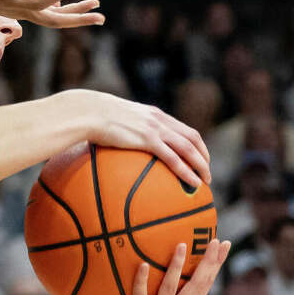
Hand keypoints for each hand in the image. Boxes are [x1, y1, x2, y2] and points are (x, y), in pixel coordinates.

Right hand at [65, 90, 211, 188]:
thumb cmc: (93, 117)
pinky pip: (173, 158)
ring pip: (188, 147)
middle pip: (192, 137)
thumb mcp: (114, 120)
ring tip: (205, 181)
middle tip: (206, 171)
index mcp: (154, 114)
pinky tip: (193, 182)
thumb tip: (116, 143)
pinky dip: (187, 170)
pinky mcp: (148, 139)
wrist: (88, 112)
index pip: (183, 128)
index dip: (195, 144)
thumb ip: (123, 130)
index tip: (199, 157)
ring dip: (201, 165)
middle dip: (203, 155)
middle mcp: (159, 120)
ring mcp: (155, 129)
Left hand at [90, 240, 228, 294]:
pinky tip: (142, 264)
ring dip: (176, 266)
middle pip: (197, 286)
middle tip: (215, 241)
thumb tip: (168, 263)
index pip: (205, 286)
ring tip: (181, 245)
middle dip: (209, 263)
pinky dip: (142, 279)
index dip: (216, 265)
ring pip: (170, 289)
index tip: (225, 244)